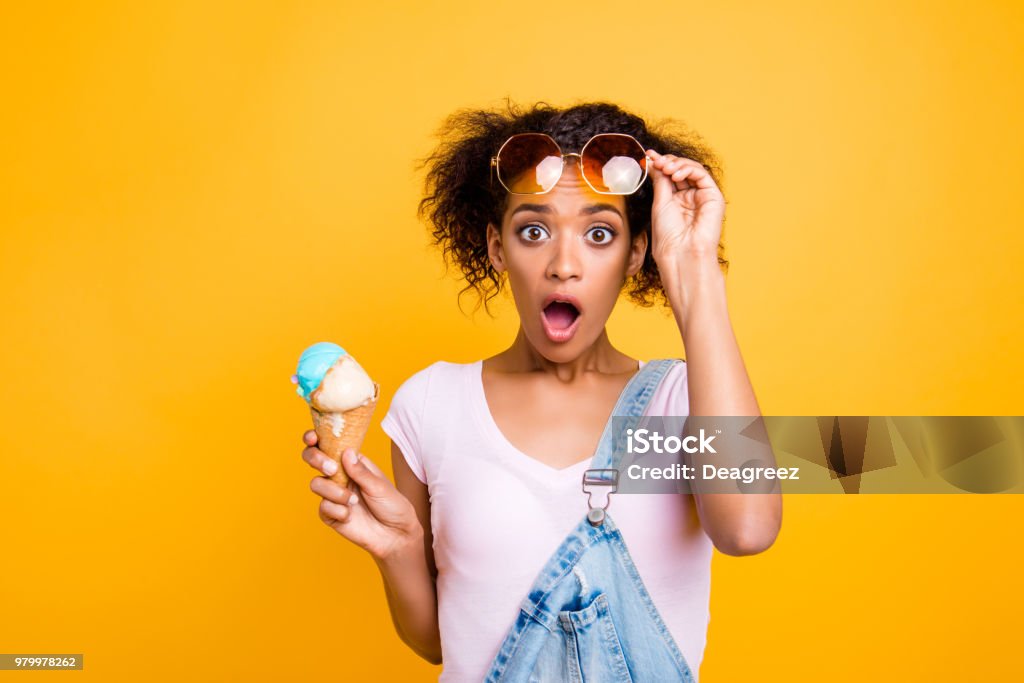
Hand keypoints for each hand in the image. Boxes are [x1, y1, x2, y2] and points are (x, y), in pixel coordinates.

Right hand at [301, 430, 421, 560]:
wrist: (395, 535)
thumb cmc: (392, 506)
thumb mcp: (379, 485)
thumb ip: (360, 471)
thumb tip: (346, 452)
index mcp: (352, 462)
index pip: (330, 445)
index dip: (316, 439)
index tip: (313, 438)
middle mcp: (340, 475)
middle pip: (313, 459)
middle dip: (316, 459)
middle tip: (331, 469)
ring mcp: (333, 494)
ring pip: (316, 484)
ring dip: (334, 491)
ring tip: (353, 501)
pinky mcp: (330, 514)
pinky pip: (322, 507)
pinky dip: (337, 511)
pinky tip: (350, 515)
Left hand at [646, 149, 725, 265]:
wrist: (681, 253)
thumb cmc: (668, 235)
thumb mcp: (660, 202)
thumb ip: (661, 181)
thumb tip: (655, 162)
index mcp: (676, 201)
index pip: (670, 176)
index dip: (660, 164)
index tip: (648, 156)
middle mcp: (690, 198)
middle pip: (681, 170)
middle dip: (668, 162)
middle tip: (656, 160)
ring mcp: (702, 197)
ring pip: (692, 169)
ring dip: (677, 164)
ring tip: (665, 167)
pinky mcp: (714, 197)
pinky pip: (702, 175)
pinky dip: (688, 169)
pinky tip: (675, 174)